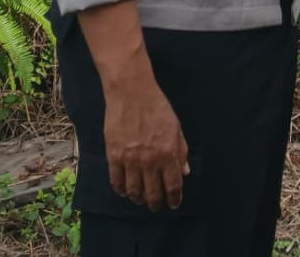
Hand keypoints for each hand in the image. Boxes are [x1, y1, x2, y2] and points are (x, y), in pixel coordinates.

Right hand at [102, 77, 189, 210]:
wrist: (132, 93)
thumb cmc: (157, 107)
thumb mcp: (176, 127)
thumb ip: (181, 151)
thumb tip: (185, 172)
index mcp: (168, 152)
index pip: (173, 185)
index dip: (174, 198)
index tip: (174, 204)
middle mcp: (149, 160)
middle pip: (153, 193)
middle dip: (156, 203)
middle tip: (157, 206)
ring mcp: (130, 160)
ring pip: (134, 191)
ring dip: (139, 199)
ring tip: (142, 199)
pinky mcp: (113, 156)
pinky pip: (117, 181)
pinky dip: (121, 190)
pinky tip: (125, 191)